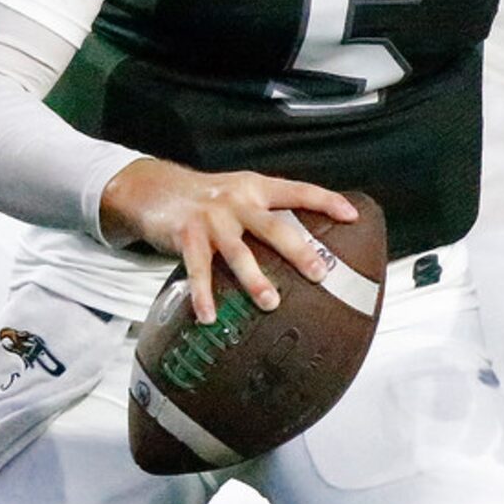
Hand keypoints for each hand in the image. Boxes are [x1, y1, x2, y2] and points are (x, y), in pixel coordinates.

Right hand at [101, 158, 357, 323]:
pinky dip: (203, 294)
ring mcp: (211, 218)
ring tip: (271, 302)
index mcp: (255, 188)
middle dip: (298, 251)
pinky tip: (209, 316)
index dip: (326, 200)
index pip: (297, 191)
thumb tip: (302, 249)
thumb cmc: (204, 199)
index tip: (352, 215)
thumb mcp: (238, 194)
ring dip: (255, 279)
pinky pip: (197, 269)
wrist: (152, 187)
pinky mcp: (185, 234)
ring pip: (239, 251)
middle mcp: (236, 200)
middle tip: (320, 274)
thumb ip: (264, 215)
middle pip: (274, 227)